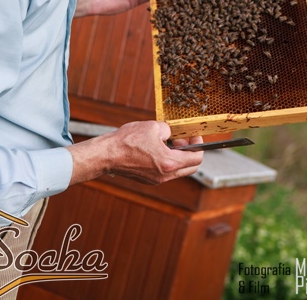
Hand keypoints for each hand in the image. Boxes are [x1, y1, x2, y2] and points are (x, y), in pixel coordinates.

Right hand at [67, 121, 203, 185]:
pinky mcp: (148, 180)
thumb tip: (171, 133)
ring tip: (169, 142)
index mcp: (169, 163)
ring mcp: (156, 180)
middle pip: (190, 168)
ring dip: (178, 156)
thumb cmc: (128, 140)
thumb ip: (168, 130)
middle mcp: (165, 175)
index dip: (199, 145)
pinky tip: (158, 148)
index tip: (194, 135)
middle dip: (190, 152)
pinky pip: (166, 172)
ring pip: (178, 170)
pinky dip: (168, 160)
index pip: (196, 159)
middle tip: (183, 138)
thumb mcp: (153, 126)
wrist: (107, 154)